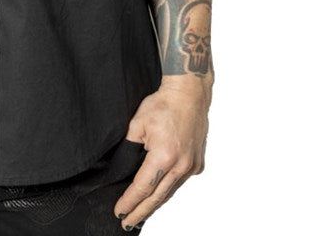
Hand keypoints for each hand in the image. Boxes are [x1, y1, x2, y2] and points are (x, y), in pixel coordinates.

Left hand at [113, 76, 210, 229]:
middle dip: (141, 211)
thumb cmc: (163, 105)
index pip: (143, 187)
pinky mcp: (197, 163)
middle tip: (127, 222)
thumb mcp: (137, 124)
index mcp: (164, 157)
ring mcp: (192, 166)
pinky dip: (168, 188)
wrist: (188, 94)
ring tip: (141, 213)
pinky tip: (158, 193)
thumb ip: (129, 147)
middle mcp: (181, 166)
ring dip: (155, 203)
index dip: (130, 201)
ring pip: (170, 191)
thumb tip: (123, 166)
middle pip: (157, 197)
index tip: (119, 211)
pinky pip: (179, 181)